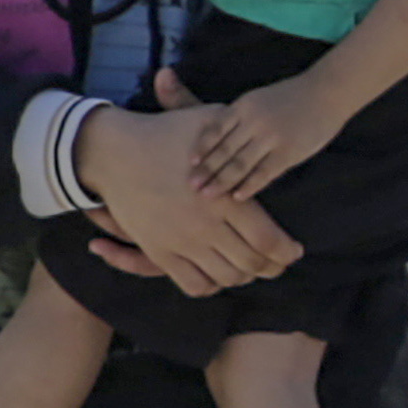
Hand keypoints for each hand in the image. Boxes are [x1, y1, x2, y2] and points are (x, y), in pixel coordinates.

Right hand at [76, 81, 300, 296]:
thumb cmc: (165, 133)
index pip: (267, 240)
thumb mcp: (208, 121)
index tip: (295, 250)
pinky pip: (193, 284)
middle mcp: (204, 226)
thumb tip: (268, 132)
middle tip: (279, 262)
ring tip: (252, 266)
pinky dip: (212, 286)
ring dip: (245, 276)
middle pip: (251, 264)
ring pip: (226, 277)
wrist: (113, 153)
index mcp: (223, 198)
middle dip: (272, 267)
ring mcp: (180, 242)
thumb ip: (240, 133)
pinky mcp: (159, 252)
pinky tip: (220, 274)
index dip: (286, 252)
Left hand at [188, 72, 338, 197]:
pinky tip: (238, 196)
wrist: (327, 92)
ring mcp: (272, 137)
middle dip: (206, 169)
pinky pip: (264, 173)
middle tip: (192, 186)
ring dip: (222, 181)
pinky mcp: (289, 151)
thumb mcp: (258, 98)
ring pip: (240, 163)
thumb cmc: (291, 97)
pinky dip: (249, 185)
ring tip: (208, 194)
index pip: (215, 130)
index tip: (189, 164)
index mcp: (244, 106)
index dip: (202, 148)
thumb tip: (214, 134)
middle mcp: (254, 121)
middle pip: (224, 150)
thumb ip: (239, 115)